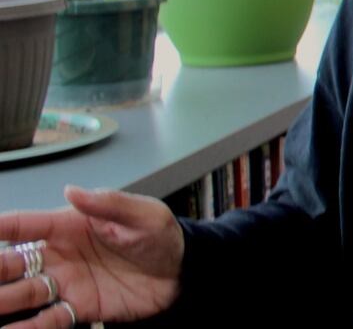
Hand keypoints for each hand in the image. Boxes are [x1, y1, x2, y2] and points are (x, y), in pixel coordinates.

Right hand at [0, 186, 182, 326]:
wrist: (181, 271)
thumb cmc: (160, 235)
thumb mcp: (143, 214)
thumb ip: (109, 203)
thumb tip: (73, 190)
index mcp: (70, 226)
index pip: (25, 225)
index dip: (1, 226)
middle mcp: (60, 255)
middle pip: (14, 264)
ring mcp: (67, 283)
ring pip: (24, 294)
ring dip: (5, 301)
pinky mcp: (79, 309)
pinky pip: (47, 320)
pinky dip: (29, 327)